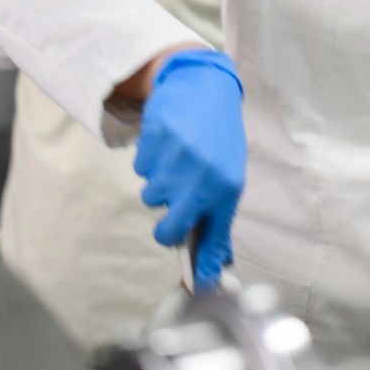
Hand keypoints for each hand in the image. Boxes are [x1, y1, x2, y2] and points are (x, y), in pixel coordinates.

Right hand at [131, 50, 245, 288]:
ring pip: (150, 196)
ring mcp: (173, 162)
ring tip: (176, 161)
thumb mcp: (229, 178)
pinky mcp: (153, 144)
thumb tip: (212, 267)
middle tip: (174, 206)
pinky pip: (140, 170)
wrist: (203, 88)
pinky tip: (165, 144)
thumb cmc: (219, 139)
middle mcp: (199, 179)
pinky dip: (149, 161)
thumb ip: (219, 221)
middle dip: (166, 227)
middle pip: (167, 230)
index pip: (210, 239)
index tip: (195, 281)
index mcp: (224, 189)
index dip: (199, 264)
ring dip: (159, 185)